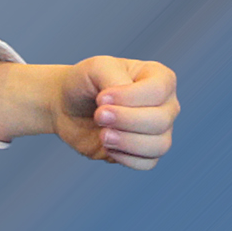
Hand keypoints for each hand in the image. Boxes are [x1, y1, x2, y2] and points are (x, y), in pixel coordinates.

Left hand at [53, 56, 178, 169]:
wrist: (65, 104)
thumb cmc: (84, 82)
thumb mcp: (96, 67)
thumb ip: (114, 78)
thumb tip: (124, 105)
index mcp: (159, 78)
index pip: (158, 91)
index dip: (128, 97)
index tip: (101, 97)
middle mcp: (166, 105)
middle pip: (160, 121)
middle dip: (125, 120)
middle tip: (98, 115)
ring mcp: (159, 130)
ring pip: (159, 145)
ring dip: (126, 142)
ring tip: (102, 134)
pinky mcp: (144, 151)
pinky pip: (148, 163)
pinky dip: (125, 158)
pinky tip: (107, 146)